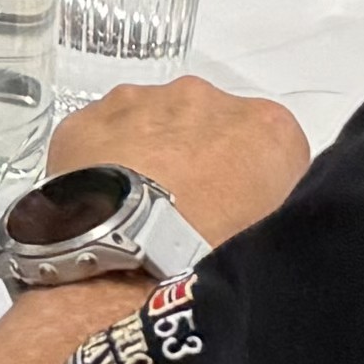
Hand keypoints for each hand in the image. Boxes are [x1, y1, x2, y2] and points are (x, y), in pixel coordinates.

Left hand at [49, 76, 306, 244]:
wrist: (127, 264)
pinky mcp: (88, 118)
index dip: (252, 178)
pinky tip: (103, 203)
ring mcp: (141, 102)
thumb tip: (259, 211)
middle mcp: (204, 99)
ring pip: (150, 122)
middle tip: (185, 213)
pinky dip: (101, 160)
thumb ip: (275, 204)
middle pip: (205, 124)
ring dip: (150, 155)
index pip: (268, 143)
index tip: (236, 208)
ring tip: (140, 212)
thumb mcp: (274, 237)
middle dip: (197, 158)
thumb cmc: (206, 257)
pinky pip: (100, 134)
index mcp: (266, 126)